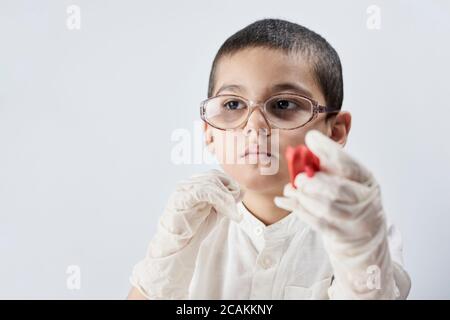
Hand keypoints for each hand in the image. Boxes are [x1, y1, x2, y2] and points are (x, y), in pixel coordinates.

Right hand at [130, 169, 243, 298]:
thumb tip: (242, 190)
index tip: (238, 199)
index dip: (229, 183)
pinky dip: (219, 200)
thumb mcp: (215, 211)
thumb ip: (227, 200)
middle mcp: (187, 183)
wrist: (178, 245)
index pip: (215, 174)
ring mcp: (182, 190)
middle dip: (229, 190)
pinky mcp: (181, 199)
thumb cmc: (194, 228)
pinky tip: (225, 211)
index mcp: (194, 183)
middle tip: (236, 208)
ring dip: (226, 198)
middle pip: (214, 176)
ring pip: (211, 183)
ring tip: (232, 213)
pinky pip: (203, 191)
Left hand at [275, 130, 397, 298]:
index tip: (311, 138)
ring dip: (302, 196)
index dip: (329, 150)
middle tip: (298, 178)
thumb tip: (305, 148)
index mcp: (366, 179)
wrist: (363, 238)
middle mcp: (364, 199)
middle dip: (311, 181)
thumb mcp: (347, 180)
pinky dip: (296, 208)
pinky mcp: (339, 234)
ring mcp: (353, 220)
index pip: (349, 164)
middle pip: (337, 189)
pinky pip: (315, 221)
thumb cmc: (349, 201)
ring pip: (325, 207)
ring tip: (290, 189)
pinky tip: (283, 199)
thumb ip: (329, 166)